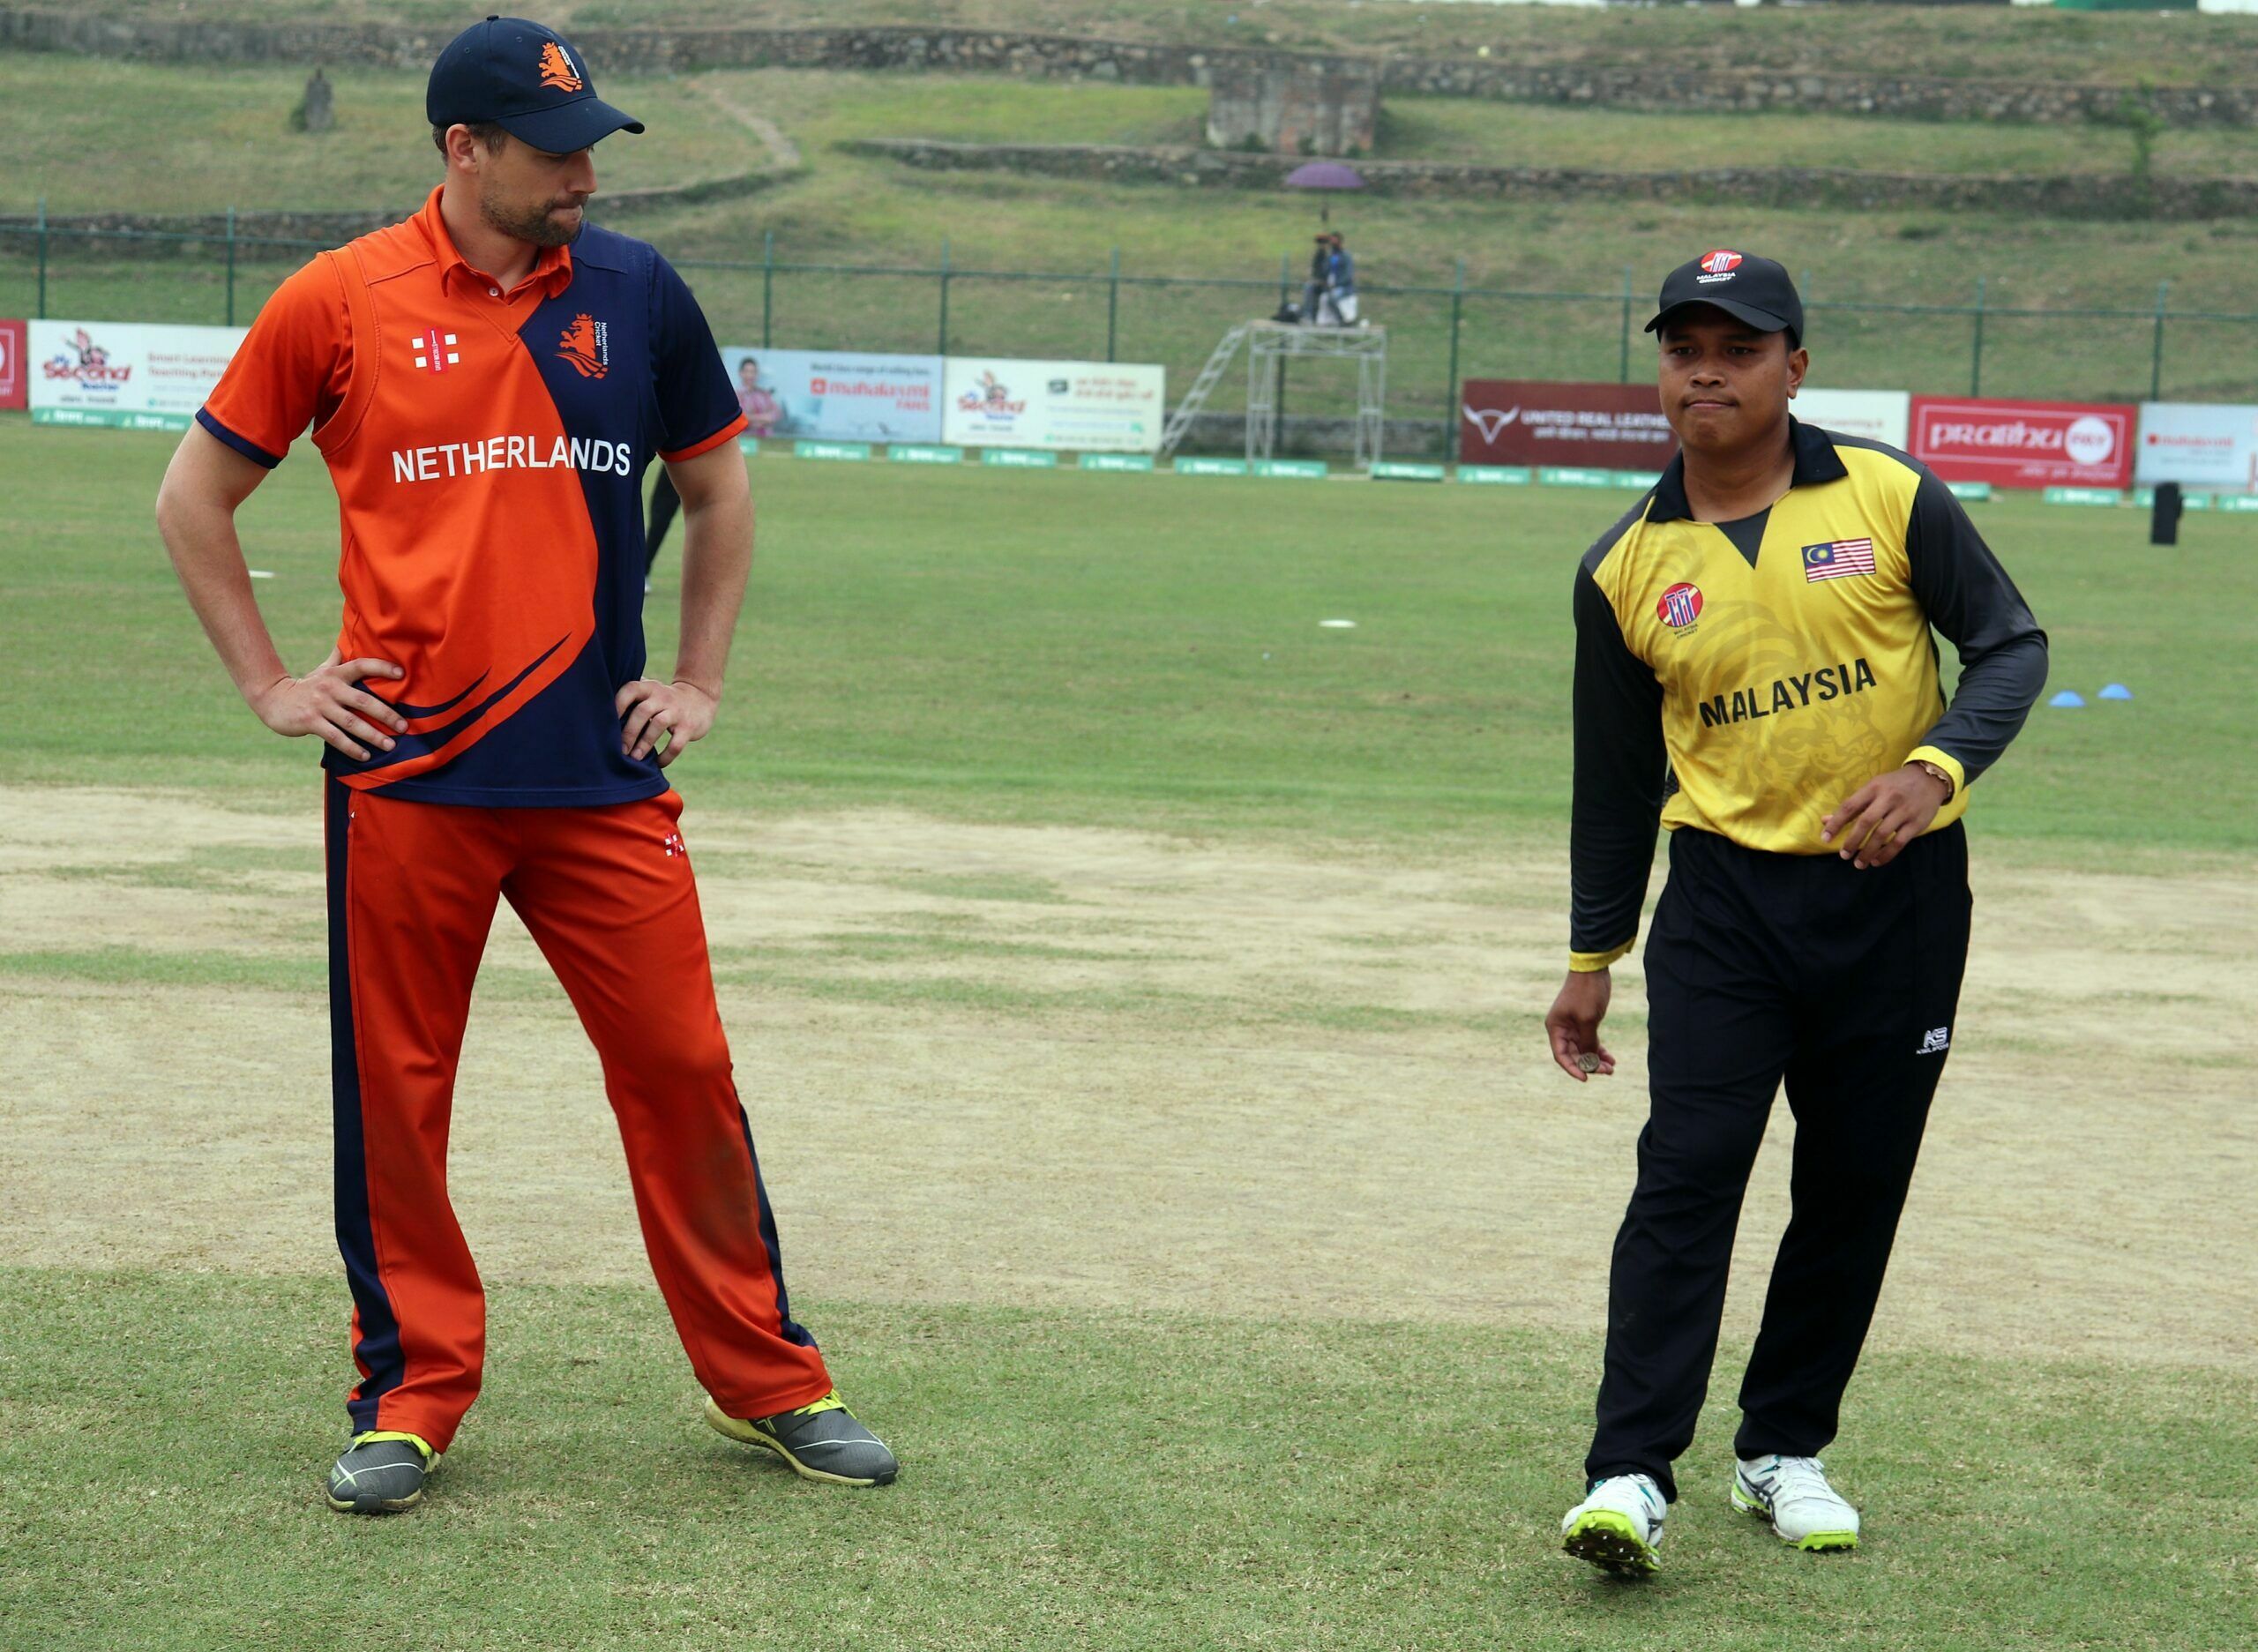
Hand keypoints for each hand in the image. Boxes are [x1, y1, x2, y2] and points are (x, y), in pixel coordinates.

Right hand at [248, 648, 406, 761]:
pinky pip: (335, 737)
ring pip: (351, 722)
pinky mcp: (310, 721)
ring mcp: (320, 705)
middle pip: (363, 701)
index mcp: (336, 674)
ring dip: (372, 735)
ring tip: (390, 746)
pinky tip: (365, 756)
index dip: (381, 668)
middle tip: (404, 727)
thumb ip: (337, 659)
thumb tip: (347, 641)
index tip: (402, 674)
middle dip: (386, 714)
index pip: (362, 666)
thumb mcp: (321, 670)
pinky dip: (352, 747)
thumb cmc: (306, 686)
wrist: (272, 698)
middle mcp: (330, 687)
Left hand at [616, 677, 716, 766]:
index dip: (618, 704)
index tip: (607, 723)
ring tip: (635, 758)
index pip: (630, 690)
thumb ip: (630, 698)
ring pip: (658, 725)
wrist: (700, 698)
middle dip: (629, 732)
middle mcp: (662, 697)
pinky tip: (658, 763)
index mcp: (649, 688)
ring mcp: (677, 712)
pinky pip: (676, 744)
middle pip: (642, 711)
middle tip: (621, 750)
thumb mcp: (649, 691)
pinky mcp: (689, 727)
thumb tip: (600, 716)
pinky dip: (666, 756)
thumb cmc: (664, 700)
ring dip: (644, 743)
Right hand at [1545, 969, 1615, 1083]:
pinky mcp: (1585, 1022)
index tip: (1586, 1078)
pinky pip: (1590, 1042)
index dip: (1573, 1069)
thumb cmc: (1586, 993)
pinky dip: (1599, 1050)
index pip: (1561, 1055)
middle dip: (1589, 1065)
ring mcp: (1573, 1026)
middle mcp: (1562, 1029)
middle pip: (1573, 1055)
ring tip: (1611, 1067)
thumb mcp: (1587, 1020)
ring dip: (1596, 1060)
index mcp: (1556, 1027)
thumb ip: (1587, 1042)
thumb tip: (1590, 1060)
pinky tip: (1611, 1058)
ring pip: (1583, 1050)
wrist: (1593, 970)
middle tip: (1607, 1071)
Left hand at [1820, 765, 1950, 869]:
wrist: (1929, 778)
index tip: (1825, 838)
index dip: (1836, 823)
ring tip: (1858, 863)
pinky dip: (1886, 854)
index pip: (1850, 806)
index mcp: (1873, 788)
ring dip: (1868, 852)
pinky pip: (1899, 843)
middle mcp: (1888, 798)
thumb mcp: (1873, 788)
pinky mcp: (1917, 823)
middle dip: (1852, 841)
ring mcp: (1904, 811)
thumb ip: (1851, 805)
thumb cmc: (1895, 785)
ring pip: (1882, 835)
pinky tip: (1876, 861)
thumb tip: (1824, 820)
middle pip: (1866, 822)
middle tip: (1843, 855)